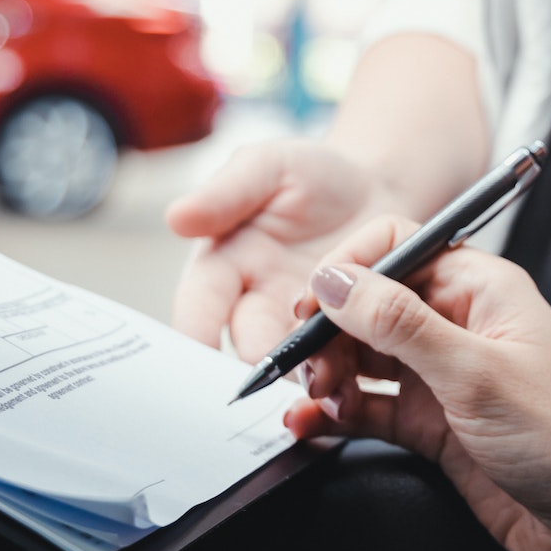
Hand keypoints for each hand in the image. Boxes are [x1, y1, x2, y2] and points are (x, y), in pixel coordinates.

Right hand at [167, 139, 398, 361]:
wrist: (374, 189)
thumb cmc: (311, 174)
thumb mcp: (267, 167)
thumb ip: (226, 192)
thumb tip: (177, 217)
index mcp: (226, 264)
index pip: (201, 300)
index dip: (195, 325)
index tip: (196, 346)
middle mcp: (256, 304)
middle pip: (249, 342)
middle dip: (262, 361)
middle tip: (278, 368)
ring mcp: (301, 326)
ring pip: (295, 361)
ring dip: (308, 372)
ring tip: (326, 377)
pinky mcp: (345, 338)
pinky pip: (342, 364)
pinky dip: (348, 376)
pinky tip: (356, 384)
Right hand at [280, 218, 550, 550]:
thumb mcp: (477, 372)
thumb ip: (400, 325)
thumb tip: (337, 280)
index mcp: (482, 288)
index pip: (398, 248)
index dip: (348, 270)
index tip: (311, 305)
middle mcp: (460, 324)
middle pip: (370, 305)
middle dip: (330, 331)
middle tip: (309, 367)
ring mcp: (444, 377)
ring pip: (363, 358)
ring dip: (328, 374)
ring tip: (315, 399)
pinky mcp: (434, 426)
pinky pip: (370, 408)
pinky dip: (337, 414)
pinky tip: (312, 425)